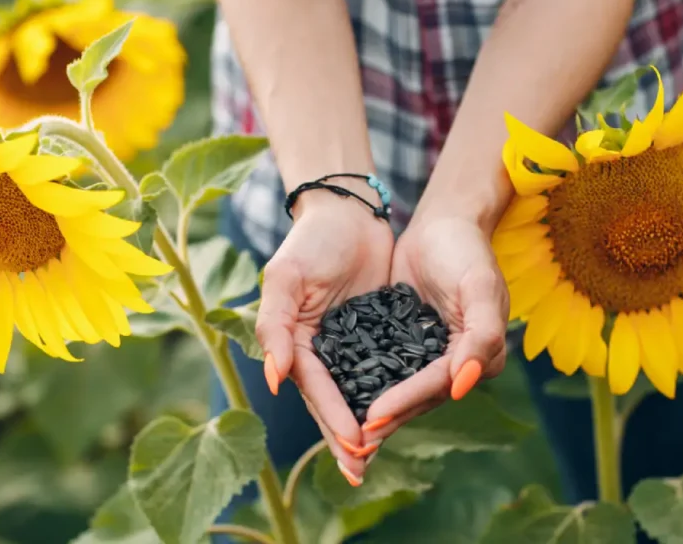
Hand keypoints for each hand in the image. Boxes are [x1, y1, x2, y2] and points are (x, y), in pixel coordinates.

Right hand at [256, 186, 393, 484]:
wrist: (349, 212)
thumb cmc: (312, 241)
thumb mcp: (286, 278)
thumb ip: (275, 326)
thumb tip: (275, 380)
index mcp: (296, 342)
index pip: (316, 387)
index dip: (332, 417)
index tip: (353, 446)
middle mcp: (322, 350)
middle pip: (335, 400)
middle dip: (346, 437)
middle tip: (362, 472)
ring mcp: (351, 344)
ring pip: (360, 393)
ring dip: (369, 425)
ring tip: (376, 460)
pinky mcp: (380, 333)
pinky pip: (386, 369)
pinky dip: (393, 394)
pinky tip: (408, 416)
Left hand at [361, 216, 508, 446]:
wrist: (444, 221)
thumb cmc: (465, 249)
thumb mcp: (479, 286)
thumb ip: (481, 336)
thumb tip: (464, 385)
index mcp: (480, 354)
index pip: (437, 384)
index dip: (405, 401)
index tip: (372, 417)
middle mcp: (457, 362)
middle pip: (418, 396)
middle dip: (386, 419)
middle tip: (351, 444)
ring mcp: (430, 353)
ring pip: (399, 388)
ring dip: (373, 410)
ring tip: (342, 433)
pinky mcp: (406, 341)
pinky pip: (384, 367)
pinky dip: (364, 383)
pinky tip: (337, 397)